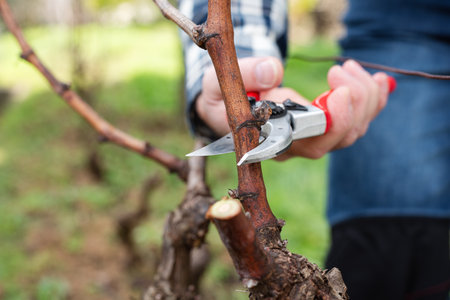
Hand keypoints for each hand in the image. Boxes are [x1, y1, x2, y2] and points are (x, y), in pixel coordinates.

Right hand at [195, 57, 390, 158]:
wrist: (224, 105)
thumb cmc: (220, 97)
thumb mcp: (218, 82)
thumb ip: (244, 74)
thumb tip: (274, 72)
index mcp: (272, 139)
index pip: (311, 140)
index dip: (333, 120)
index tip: (339, 91)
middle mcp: (297, 144)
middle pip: (340, 137)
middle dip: (355, 103)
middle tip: (343, 70)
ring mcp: (312, 137)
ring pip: (354, 130)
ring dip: (365, 97)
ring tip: (350, 68)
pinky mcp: (322, 126)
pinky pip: (357, 121)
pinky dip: (373, 101)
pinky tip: (377, 81)